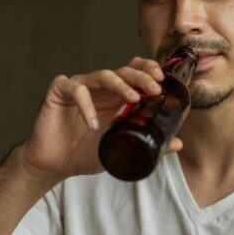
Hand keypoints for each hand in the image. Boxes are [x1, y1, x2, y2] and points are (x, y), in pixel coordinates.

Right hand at [18, 57, 183, 182]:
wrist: (55, 165)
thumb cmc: (85, 153)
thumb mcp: (121, 148)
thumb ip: (149, 143)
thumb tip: (178, 143)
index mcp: (114, 96)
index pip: (133, 72)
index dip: (148, 70)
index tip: (162, 79)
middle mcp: (99, 88)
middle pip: (122, 71)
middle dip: (141, 76)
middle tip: (155, 87)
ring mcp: (78, 87)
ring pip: (102, 75)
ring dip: (120, 84)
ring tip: (134, 98)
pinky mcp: (58, 92)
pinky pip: (75, 89)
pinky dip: (87, 105)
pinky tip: (95, 124)